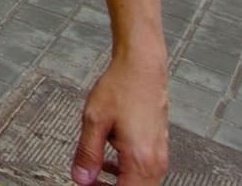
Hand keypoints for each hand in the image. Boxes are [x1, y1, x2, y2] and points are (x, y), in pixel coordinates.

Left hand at [71, 55, 168, 184]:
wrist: (142, 67)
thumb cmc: (121, 88)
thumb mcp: (94, 120)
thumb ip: (87, 154)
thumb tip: (81, 178)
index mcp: (140, 159)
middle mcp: (155, 161)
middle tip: (89, 182)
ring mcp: (160, 155)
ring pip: (140, 184)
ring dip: (118, 183)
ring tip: (95, 175)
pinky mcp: (158, 147)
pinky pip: (144, 172)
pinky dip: (126, 173)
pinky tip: (108, 162)